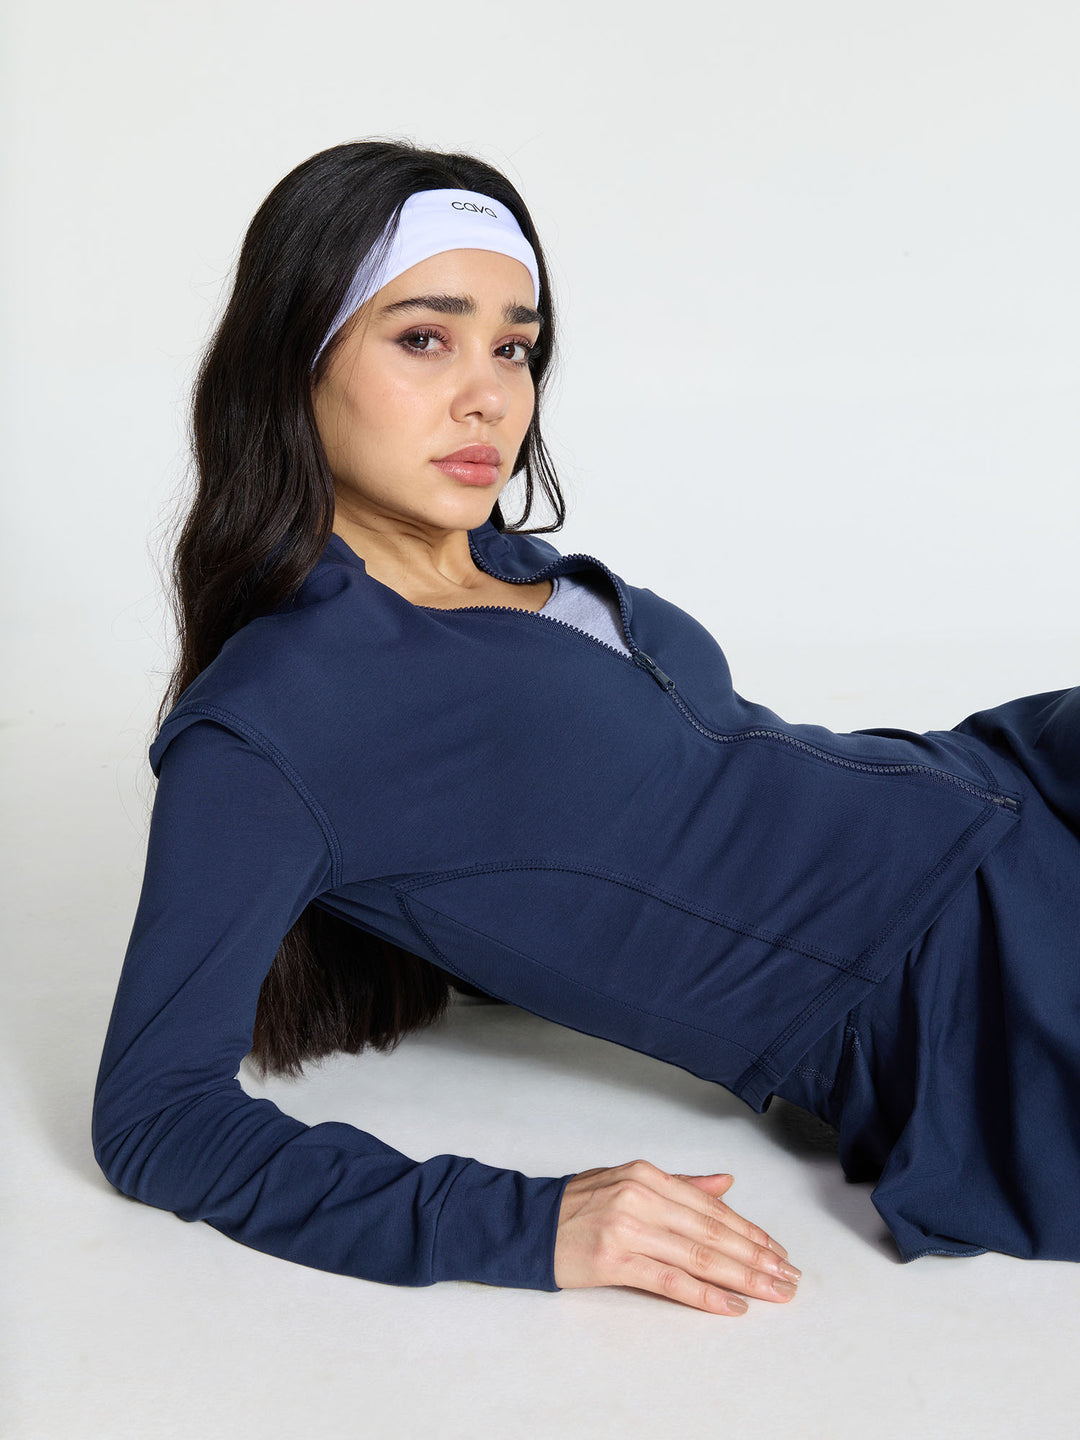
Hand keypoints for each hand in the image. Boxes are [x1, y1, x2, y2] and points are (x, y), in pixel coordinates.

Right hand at [552, 1159, 799, 1314]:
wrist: (528, 1224)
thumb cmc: (578, 1204)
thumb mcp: (628, 1181)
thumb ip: (681, 1185)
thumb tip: (727, 1184)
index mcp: (647, 1175)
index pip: (711, 1208)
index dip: (749, 1231)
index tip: (777, 1250)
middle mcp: (641, 1197)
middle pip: (712, 1233)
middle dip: (757, 1257)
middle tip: (788, 1276)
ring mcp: (628, 1229)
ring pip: (699, 1256)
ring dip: (743, 1277)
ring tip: (772, 1291)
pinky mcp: (615, 1260)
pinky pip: (671, 1281)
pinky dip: (705, 1294)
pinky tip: (731, 1305)